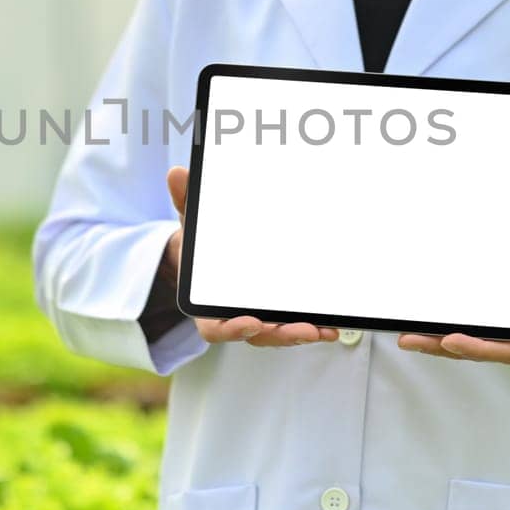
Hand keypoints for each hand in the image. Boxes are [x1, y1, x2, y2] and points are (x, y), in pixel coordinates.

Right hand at [163, 166, 339, 347]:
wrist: (211, 254)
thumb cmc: (201, 244)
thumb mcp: (191, 221)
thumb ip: (184, 200)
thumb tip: (177, 174)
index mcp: (206, 306)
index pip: (216, 329)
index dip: (232, 329)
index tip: (251, 322)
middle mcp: (234, 317)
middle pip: (256, 336)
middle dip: (280, 334)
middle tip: (303, 328)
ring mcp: (258, 319)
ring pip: (278, 334)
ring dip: (301, 333)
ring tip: (323, 328)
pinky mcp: (277, 316)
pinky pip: (294, 325)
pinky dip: (313, 327)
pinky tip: (332, 325)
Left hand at [396, 184, 509, 362]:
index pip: (508, 346)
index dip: (477, 346)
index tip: (448, 340)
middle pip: (482, 351)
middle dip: (443, 346)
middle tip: (408, 339)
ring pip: (481, 350)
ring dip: (446, 345)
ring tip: (412, 337)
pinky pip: (488, 344)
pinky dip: (462, 339)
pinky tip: (438, 332)